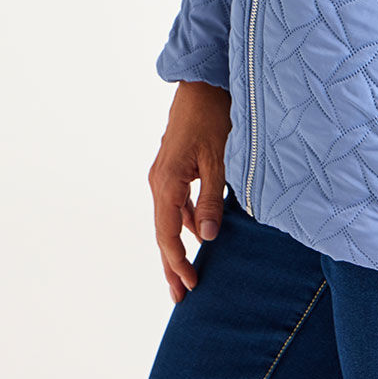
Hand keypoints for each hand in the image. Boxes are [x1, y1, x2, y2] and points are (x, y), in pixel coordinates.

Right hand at [147, 80, 231, 302]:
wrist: (203, 82)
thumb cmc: (213, 116)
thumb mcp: (219, 159)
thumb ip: (212, 199)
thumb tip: (207, 237)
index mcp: (167, 182)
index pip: (167, 235)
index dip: (177, 263)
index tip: (190, 286)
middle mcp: (159, 181)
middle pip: (162, 232)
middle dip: (171, 265)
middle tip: (180, 296)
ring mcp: (164, 173)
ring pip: (167, 219)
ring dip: (176, 245)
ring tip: (186, 273)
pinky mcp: (173, 166)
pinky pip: (174, 203)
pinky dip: (182, 222)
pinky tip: (197, 232)